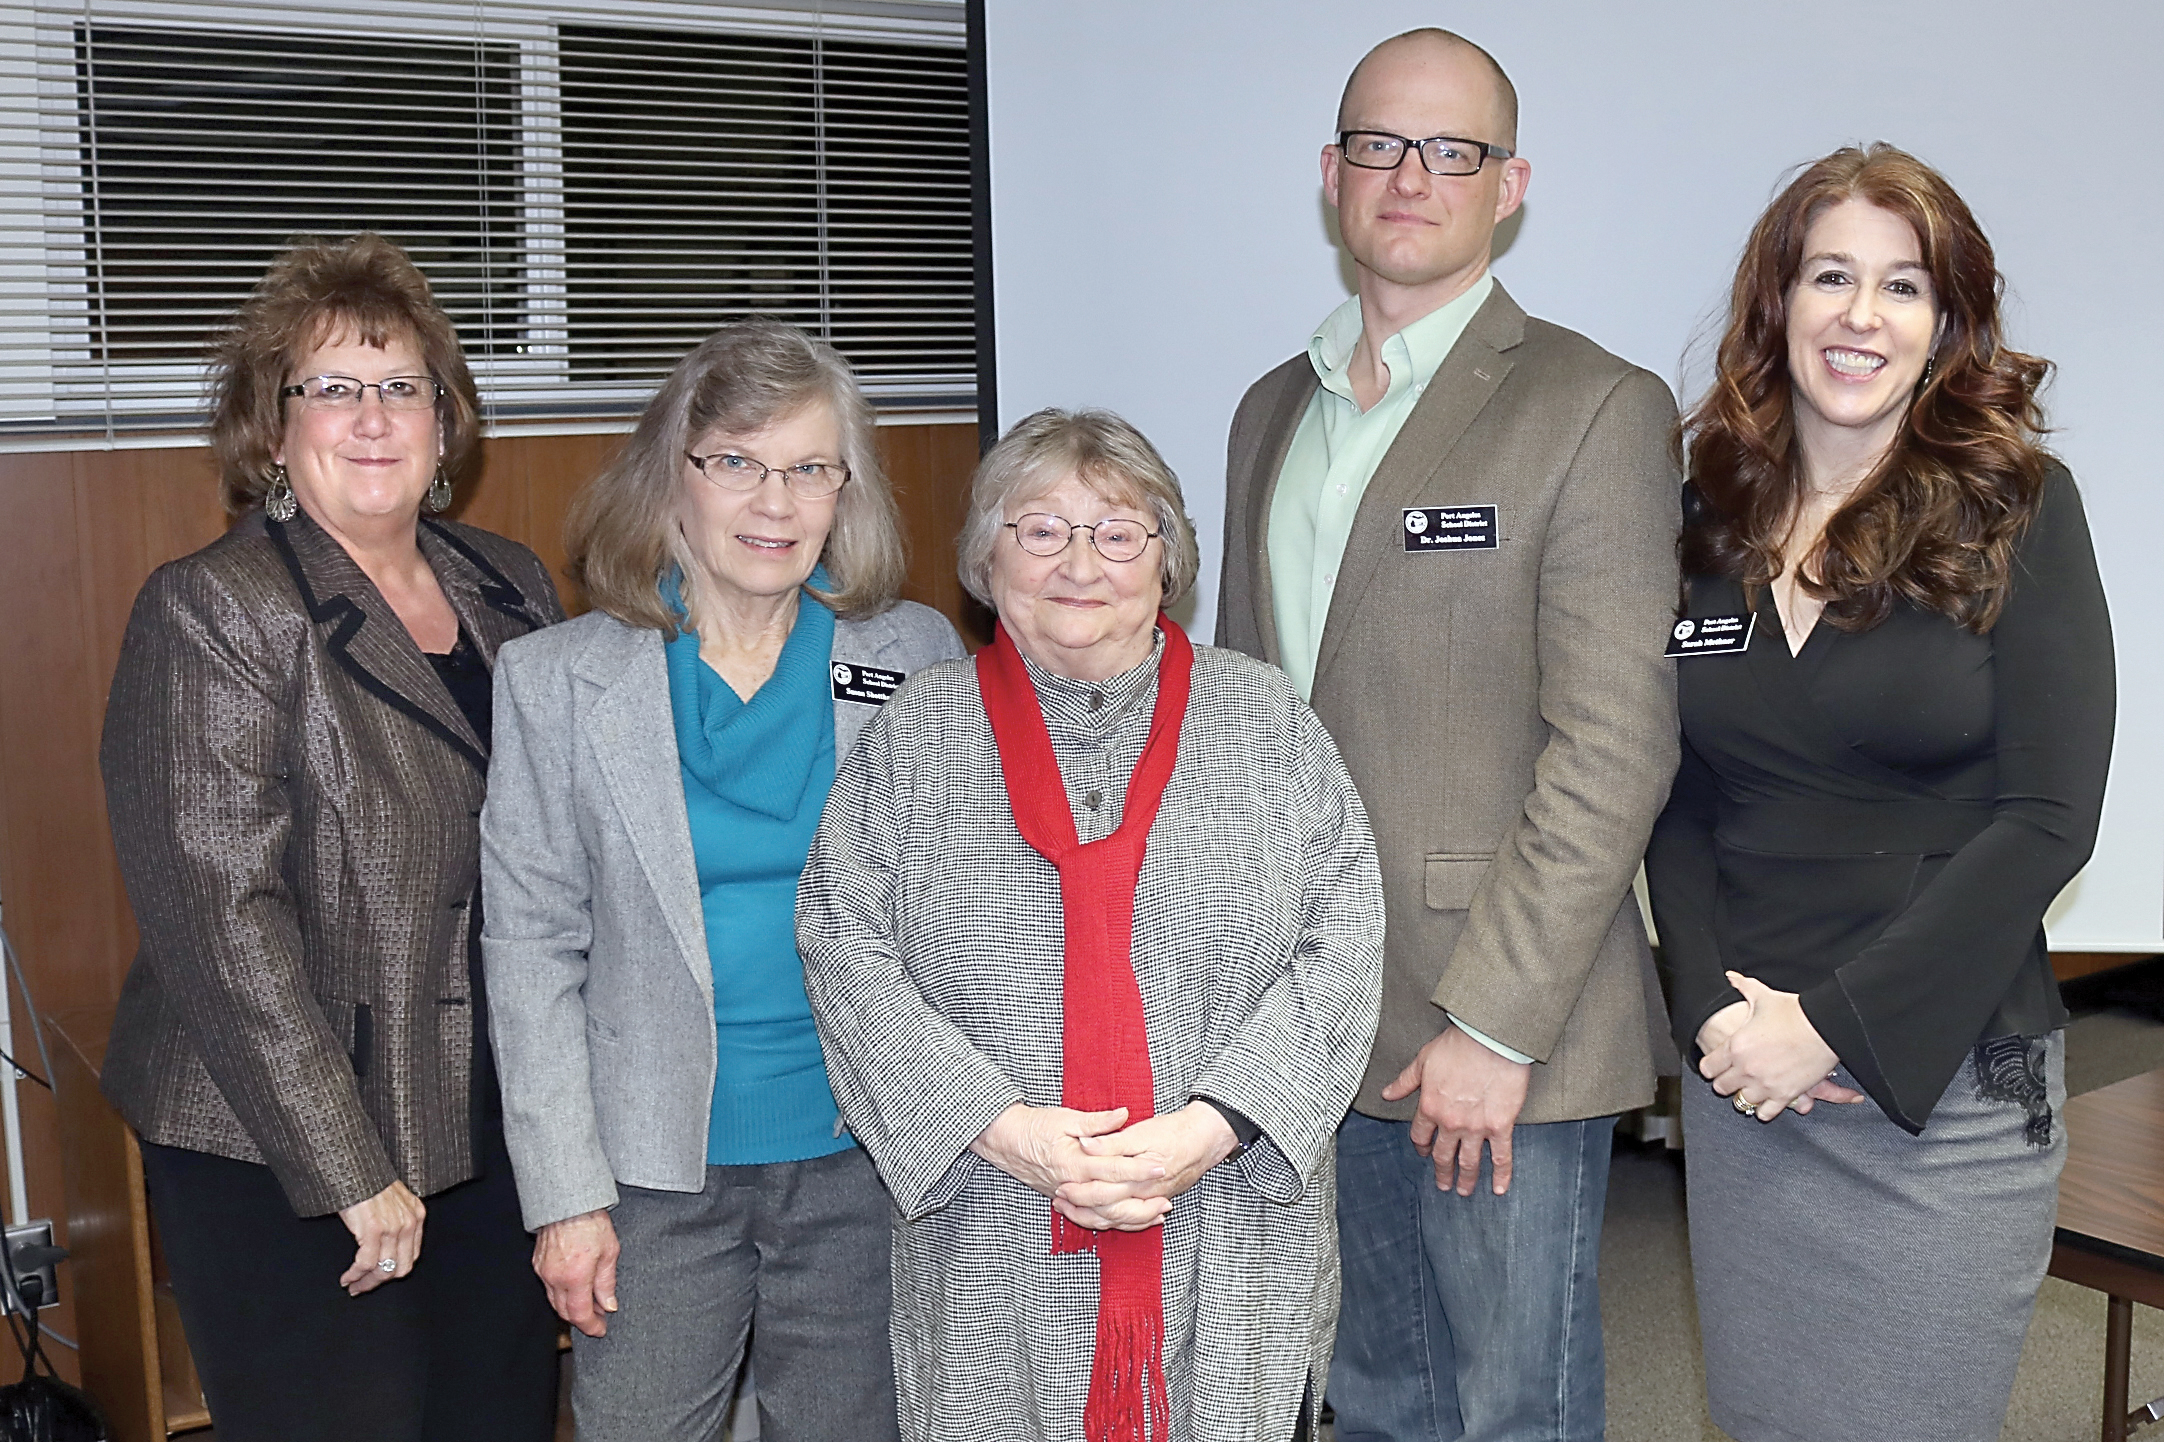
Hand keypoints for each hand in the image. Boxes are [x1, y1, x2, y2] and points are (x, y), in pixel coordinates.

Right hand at [337, 1180, 425, 1294]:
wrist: (356, 1167)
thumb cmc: (369, 1182)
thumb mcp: (392, 1201)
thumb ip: (396, 1221)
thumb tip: (384, 1248)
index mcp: (417, 1216)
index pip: (411, 1256)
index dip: (393, 1272)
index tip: (378, 1279)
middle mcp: (409, 1223)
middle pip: (400, 1268)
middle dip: (379, 1282)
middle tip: (362, 1287)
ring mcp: (394, 1227)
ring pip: (382, 1269)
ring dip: (364, 1282)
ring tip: (352, 1285)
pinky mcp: (374, 1229)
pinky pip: (366, 1263)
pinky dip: (355, 1275)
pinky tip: (346, 1278)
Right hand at [534, 1209, 620, 1336]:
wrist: (568, 1202)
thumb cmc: (591, 1222)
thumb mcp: (609, 1252)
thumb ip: (607, 1283)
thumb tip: (608, 1306)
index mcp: (575, 1277)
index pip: (580, 1314)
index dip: (591, 1327)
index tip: (600, 1330)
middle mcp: (555, 1278)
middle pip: (565, 1312)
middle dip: (581, 1320)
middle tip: (598, 1318)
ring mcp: (544, 1272)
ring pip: (555, 1301)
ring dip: (570, 1308)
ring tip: (589, 1304)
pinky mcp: (538, 1264)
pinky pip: (548, 1287)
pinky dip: (561, 1294)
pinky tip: (574, 1288)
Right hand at [970, 1104, 1166, 1205]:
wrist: (1005, 1141)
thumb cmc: (1035, 1126)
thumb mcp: (1066, 1117)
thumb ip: (1097, 1122)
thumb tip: (1124, 1115)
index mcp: (1075, 1163)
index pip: (1115, 1169)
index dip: (1140, 1169)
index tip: (1161, 1166)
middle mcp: (1073, 1185)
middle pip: (1114, 1200)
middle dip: (1143, 1200)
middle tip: (1167, 1197)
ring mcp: (1069, 1196)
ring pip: (1105, 1216)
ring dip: (1132, 1217)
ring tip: (1158, 1213)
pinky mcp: (1065, 1200)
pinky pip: (1092, 1219)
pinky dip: (1113, 1221)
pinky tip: (1131, 1219)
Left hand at [1058, 1103, 1240, 1229]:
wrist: (1205, 1140)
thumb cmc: (1173, 1132)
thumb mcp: (1141, 1132)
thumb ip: (1111, 1141)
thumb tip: (1084, 1144)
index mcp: (1137, 1178)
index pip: (1102, 1193)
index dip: (1079, 1192)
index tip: (1061, 1188)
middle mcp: (1144, 1195)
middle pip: (1107, 1211)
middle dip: (1081, 1209)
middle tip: (1060, 1201)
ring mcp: (1151, 1200)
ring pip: (1119, 1220)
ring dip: (1094, 1217)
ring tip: (1072, 1211)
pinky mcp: (1155, 1200)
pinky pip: (1132, 1220)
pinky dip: (1115, 1221)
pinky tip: (1102, 1217)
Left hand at [1381, 1025, 1530, 1195]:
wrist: (1490, 1039)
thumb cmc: (1457, 1045)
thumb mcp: (1423, 1060)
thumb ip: (1405, 1082)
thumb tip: (1386, 1093)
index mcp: (1429, 1107)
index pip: (1421, 1136)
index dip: (1422, 1146)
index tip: (1425, 1153)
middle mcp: (1450, 1122)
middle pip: (1443, 1154)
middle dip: (1442, 1171)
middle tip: (1443, 1184)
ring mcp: (1476, 1127)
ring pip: (1469, 1161)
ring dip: (1466, 1179)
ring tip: (1464, 1191)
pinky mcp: (1500, 1126)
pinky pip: (1501, 1157)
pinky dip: (1501, 1175)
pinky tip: (1498, 1189)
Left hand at [1699, 971, 1851, 1119]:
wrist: (1824, 1026)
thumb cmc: (1794, 1011)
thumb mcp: (1762, 997)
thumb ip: (1742, 987)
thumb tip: (1731, 977)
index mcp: (1735, 1046)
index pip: (1708, 1068)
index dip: (1711, 1067)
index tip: (1716, 1066)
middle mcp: (1746, 1068)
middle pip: (1722, 1087)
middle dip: (1726, 1082)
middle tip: (1732, 1078)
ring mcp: (1765, 1084)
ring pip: (1741, 1102)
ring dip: (1744, 1095)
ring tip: (1749, 1089)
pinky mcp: (1785, 1095)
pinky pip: (1766, 1113)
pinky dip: (1764, 1110)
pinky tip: (1765, 1103)